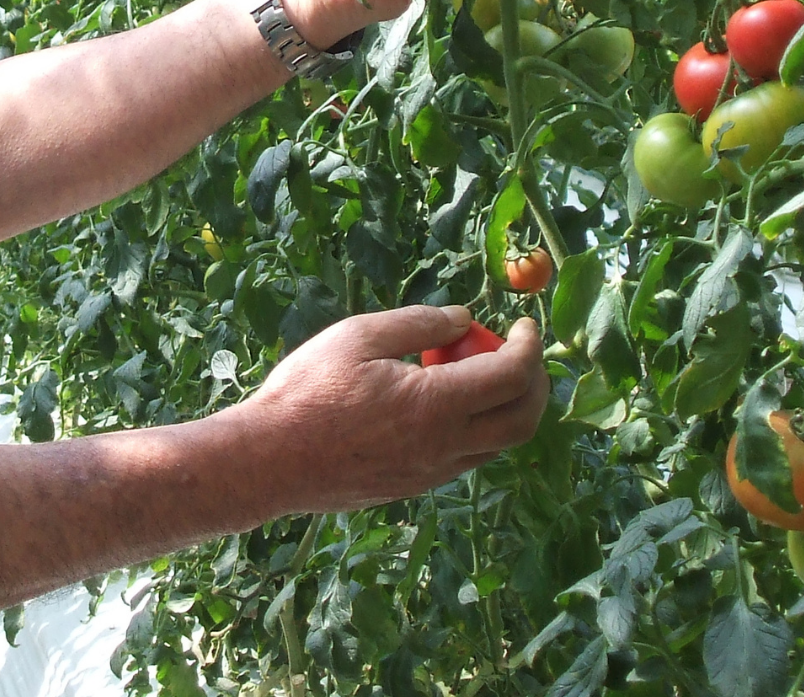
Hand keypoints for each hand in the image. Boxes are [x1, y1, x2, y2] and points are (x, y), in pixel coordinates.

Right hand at [226, 306, 549, 513]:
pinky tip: (444, 400)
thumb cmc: (308, 390)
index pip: (513, 377)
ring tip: (476, 369)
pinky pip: (467, 457)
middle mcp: (445, 447)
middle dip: (535, 382)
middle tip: (518, 351)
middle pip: (523, 421)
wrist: (269, 460)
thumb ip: (418, 323)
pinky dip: (477, 426)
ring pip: (498, 444)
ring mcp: (431, 473)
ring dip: (506, 406)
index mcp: (435, 405)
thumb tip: (464, 318)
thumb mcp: (358, 335)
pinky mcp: (415, 486)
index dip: (529, 347)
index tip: (524, 324)